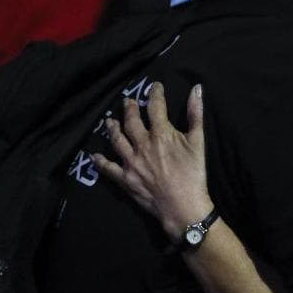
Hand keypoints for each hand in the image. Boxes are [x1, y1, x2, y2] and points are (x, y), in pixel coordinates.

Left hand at [92, 82, 213, 239]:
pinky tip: (94, 156)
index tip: (155, 86)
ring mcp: (131, 162)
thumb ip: (196, 114)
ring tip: (110, 121)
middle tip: (127, 101)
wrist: (183, 205)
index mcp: (160, 134)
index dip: (155, 94)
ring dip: (112, 129)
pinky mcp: (125, 179)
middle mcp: (142, 144)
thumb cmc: (194, 174)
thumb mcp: (199, 142)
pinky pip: (109, 168)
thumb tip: (196, 89)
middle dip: (129, 108)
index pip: (155, 107)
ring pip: (117, 140)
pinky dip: (100, 161)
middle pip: (131, 121)